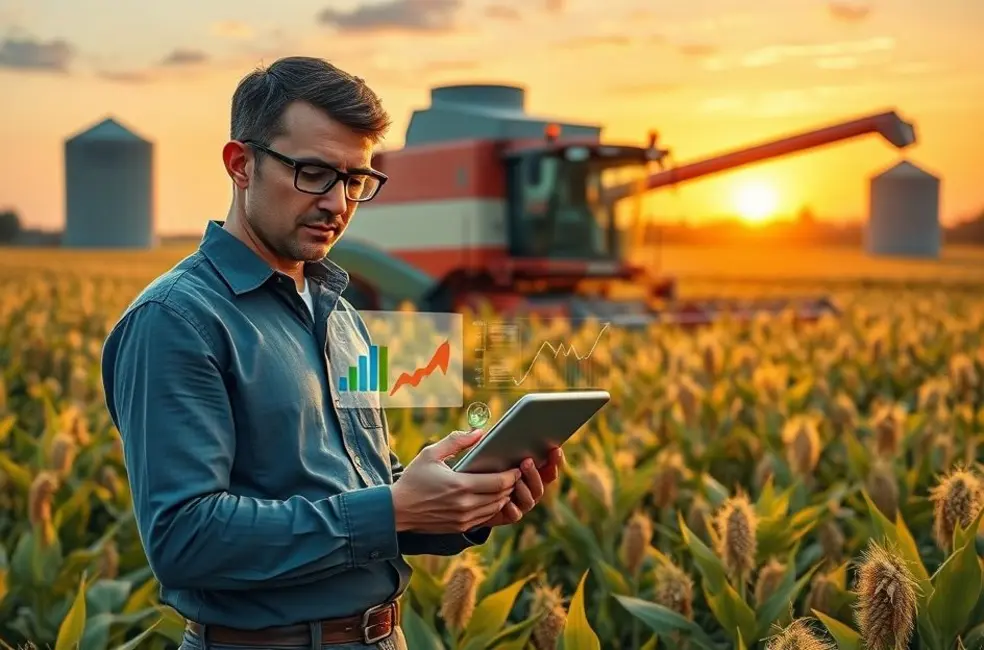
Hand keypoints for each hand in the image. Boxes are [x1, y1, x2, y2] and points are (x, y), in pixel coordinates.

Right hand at [390, 429, 520, 533]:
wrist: (396, 510)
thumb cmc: (413, 479)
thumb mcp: (431, 454)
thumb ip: (456, 441)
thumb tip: (479, 432)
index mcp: (460, 485)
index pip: (498, 482)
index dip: (512, 475)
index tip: (516, 466)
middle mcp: (465, 505)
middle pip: (501, 496)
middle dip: (511, 485)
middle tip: (515, 473)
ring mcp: (463, 519)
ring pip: (495, 508)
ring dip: (504, 497)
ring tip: (506, 484)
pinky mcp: (460, 527)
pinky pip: (485, 518)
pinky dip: (493, 508)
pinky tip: (492, 498)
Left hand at [480, 447, 563, 527]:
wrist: (473, 498)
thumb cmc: (484, 472)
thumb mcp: (491, 456)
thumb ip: (497, 445)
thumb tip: (485, 431)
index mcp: (531, 474)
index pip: (548, 468)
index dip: (554, 460)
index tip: (555, 449)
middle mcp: (530, 490)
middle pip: (541, 484)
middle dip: (535, 473)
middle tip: (527, 461)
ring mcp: (521, 504)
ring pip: (530, 499)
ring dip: (525, 489)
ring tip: (515, 480)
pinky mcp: (509, 515)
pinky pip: (515, 514)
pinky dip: (512, 508)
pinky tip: (506, 501)